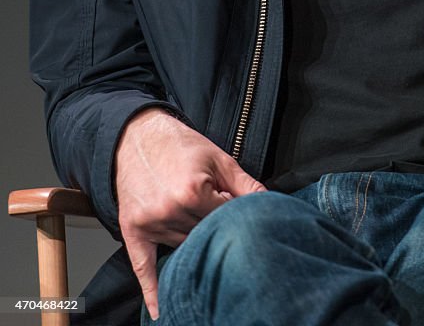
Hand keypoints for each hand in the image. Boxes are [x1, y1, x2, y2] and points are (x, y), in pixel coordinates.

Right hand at [114, 108, 265, 319]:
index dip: (231, 211)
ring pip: (184, 246)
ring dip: (194, 238)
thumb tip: (271, 205)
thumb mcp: (220, 158)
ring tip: (193, 213)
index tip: (228, 200)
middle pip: (206, 234)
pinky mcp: (133, 231)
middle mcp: (170, 210)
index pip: (226, 219)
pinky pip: (143, 267)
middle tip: (211, 206)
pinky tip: (160, 310)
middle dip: (214, 225)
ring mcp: (150, 223)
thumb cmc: (180, 145)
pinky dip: (152, 290)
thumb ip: (247, 185)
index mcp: (194, 191)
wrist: (136, 135)